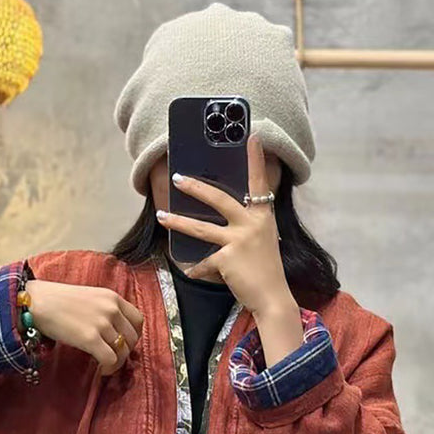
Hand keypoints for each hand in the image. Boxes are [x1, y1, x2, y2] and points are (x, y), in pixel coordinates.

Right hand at [27, 279, 143, 375]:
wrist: (35, 302)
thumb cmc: (56, 300)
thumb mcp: (89, 297)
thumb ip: (105, 310)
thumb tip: (114, 332)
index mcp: (112, 297)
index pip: (138, 320)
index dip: (134, 335)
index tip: (124, 343)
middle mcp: (111, 309)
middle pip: (132, 338)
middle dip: (125, 351)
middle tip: (113, 357)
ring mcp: (102, 323)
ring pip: (124, 351)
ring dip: (117, 362)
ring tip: (106, 365)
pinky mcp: (90, 338)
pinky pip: (111, 359)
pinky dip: (109, 368)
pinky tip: (102, 370)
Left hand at [155, 133, 294, 318]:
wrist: (272, 298)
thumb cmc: (266, 271)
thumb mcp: (263, 242)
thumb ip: (247, 229)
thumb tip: (222, 225)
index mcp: (262, 216)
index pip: (259, 182)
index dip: (255, 160)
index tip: (252, 136)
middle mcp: (251, 224)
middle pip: (218, 199)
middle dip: (195, 187)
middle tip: (178, 177)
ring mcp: (239, 240)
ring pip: (201, 228)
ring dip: (178, 222)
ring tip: (161, 216)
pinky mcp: (227, 259)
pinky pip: (204, 262)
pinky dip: (197, 268)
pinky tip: (191, 271)